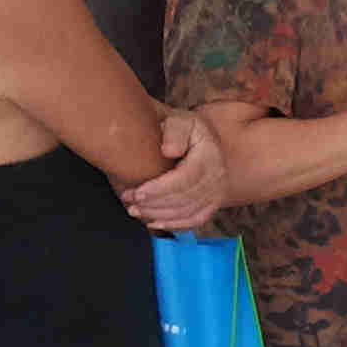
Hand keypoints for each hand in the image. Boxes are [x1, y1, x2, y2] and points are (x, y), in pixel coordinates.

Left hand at [125, 110, 228, 230]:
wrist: (203, 141)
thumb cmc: (185, 130)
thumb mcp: (181, 121)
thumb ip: (174, 131)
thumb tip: (168, 151)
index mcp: (209, 156)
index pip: (185, 180)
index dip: (159, 190)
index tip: (136, 193)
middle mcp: (217, 178)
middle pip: (184, 199)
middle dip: (154, 204)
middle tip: (128, 201)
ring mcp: (217, 193)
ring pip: (188, 213)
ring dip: (159, 215)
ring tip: (134, 211)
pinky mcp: (212, 204)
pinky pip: (195, 220)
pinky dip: (175, 225)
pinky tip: (154, 223)